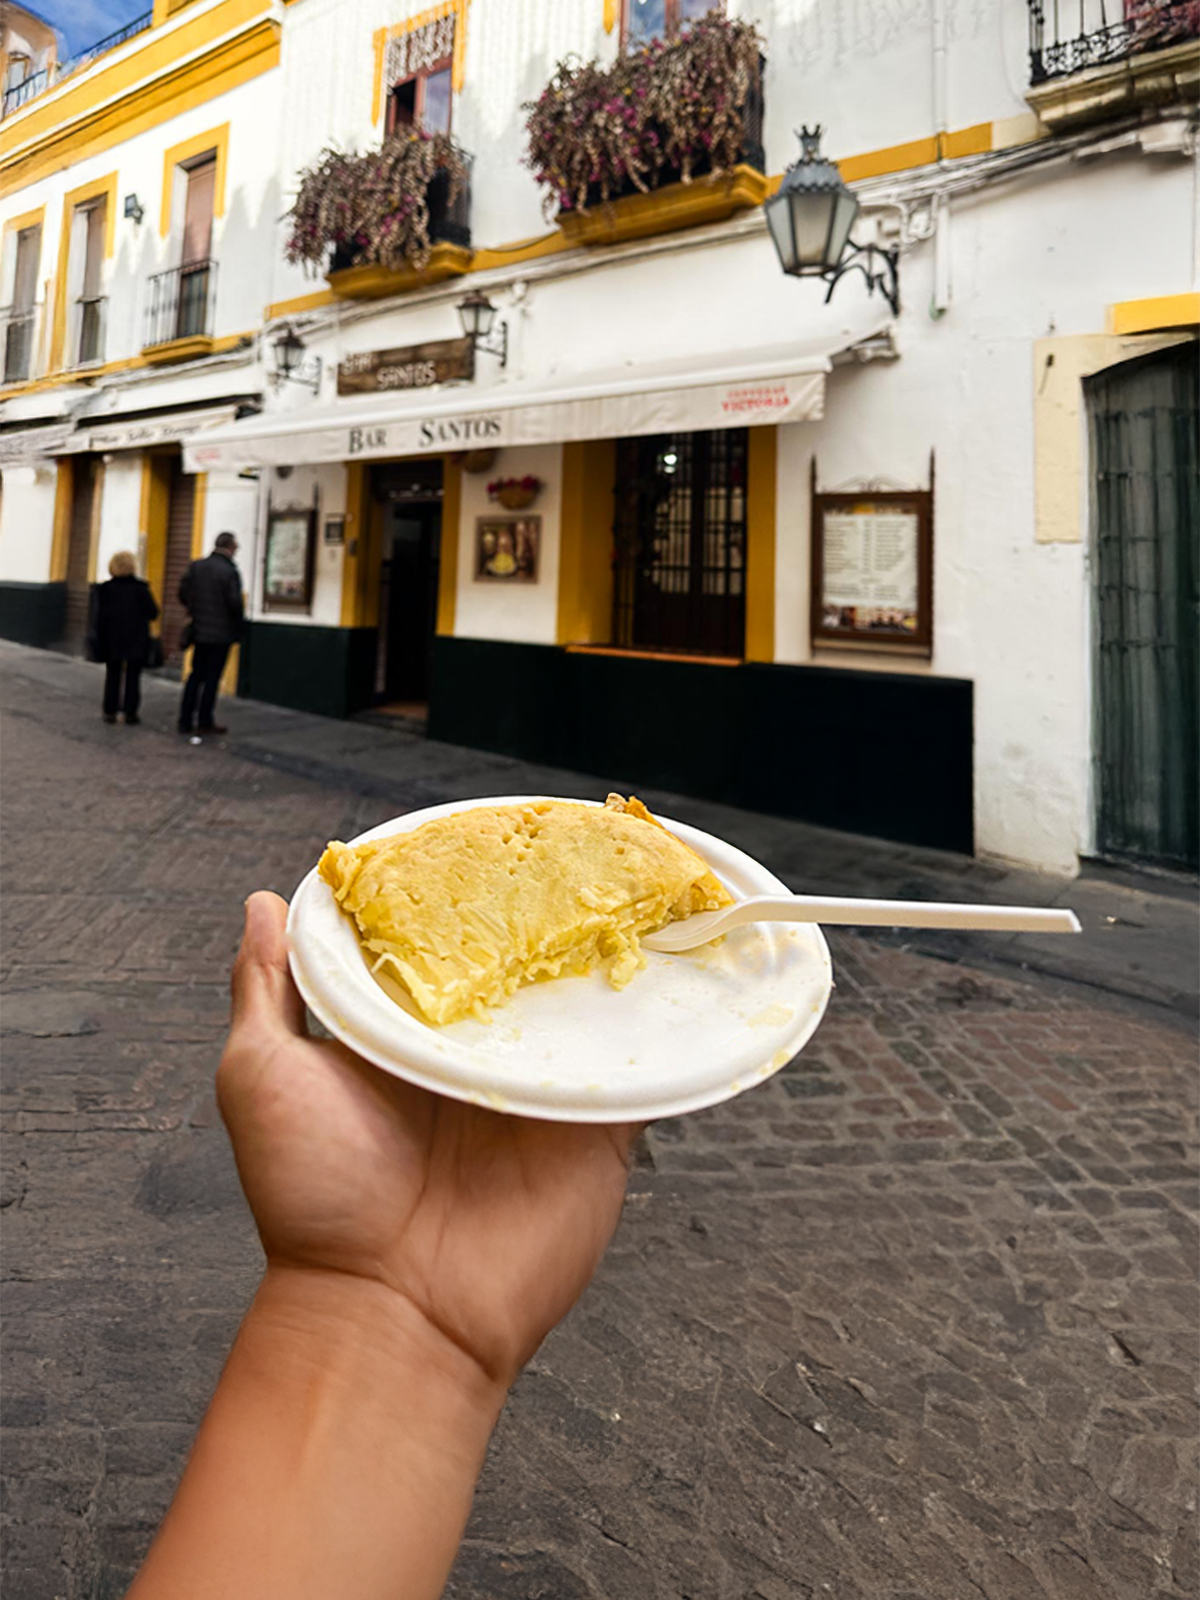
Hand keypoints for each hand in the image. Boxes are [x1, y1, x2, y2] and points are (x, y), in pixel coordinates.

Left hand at [218, 892, 636, 1388]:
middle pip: (522, 968)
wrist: (389, 1314)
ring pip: (587, 1007)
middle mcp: (471, 1055)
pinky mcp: (594, 1130)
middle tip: (577, 848)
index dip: (459, 894)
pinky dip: (661, 1030)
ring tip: (636, 895)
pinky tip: (678, 976)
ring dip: (610, 962)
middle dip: (547, 917)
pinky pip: (639, 1071)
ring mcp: (537, 1090)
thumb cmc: (313, 1199)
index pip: (440, 945)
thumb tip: (261, 904)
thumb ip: (268, 989)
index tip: (482, 835)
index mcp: (402, 1034)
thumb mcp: (262, 1076)